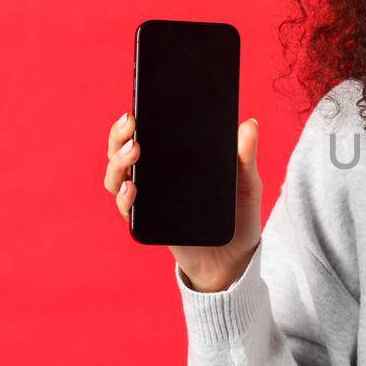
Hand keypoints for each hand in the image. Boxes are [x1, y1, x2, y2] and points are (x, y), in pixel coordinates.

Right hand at [103, 111, 264, 290]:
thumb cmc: (239, 217)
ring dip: (117, 162)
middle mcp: (155, 179)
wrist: (237, 258)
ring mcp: (149, 202)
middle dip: (119, 136)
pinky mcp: (149, 224)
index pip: (146, 135)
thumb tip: (248, 123)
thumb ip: (245, 156)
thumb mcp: (247, 183)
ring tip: (134, 151)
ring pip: (116, 178)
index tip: (136, 107)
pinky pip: (127, 209)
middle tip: (130, 123)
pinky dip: (124, 196)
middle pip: (122, 153)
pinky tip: (133, 188)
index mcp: (174, 162)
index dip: (133, 121)